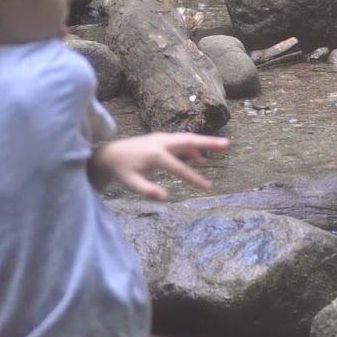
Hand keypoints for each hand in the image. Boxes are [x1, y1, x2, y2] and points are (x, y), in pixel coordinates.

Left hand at [91, 133, 229, 200]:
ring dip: (204, 142)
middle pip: (188, 141)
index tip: (207, 187)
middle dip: (208, 143)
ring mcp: (161, 139)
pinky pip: (180, 141)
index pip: (179, 168)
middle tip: (227, 144)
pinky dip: (192, 147)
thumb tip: (165, 198)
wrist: (110, 155)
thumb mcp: (130, 183)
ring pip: (186, 139)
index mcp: (155, 155)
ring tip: (222, 147)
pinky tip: (199, 158)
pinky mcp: (161, 140)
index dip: (194, 178)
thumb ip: (147, 190)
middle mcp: (161, 143)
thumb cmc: (121, 171)